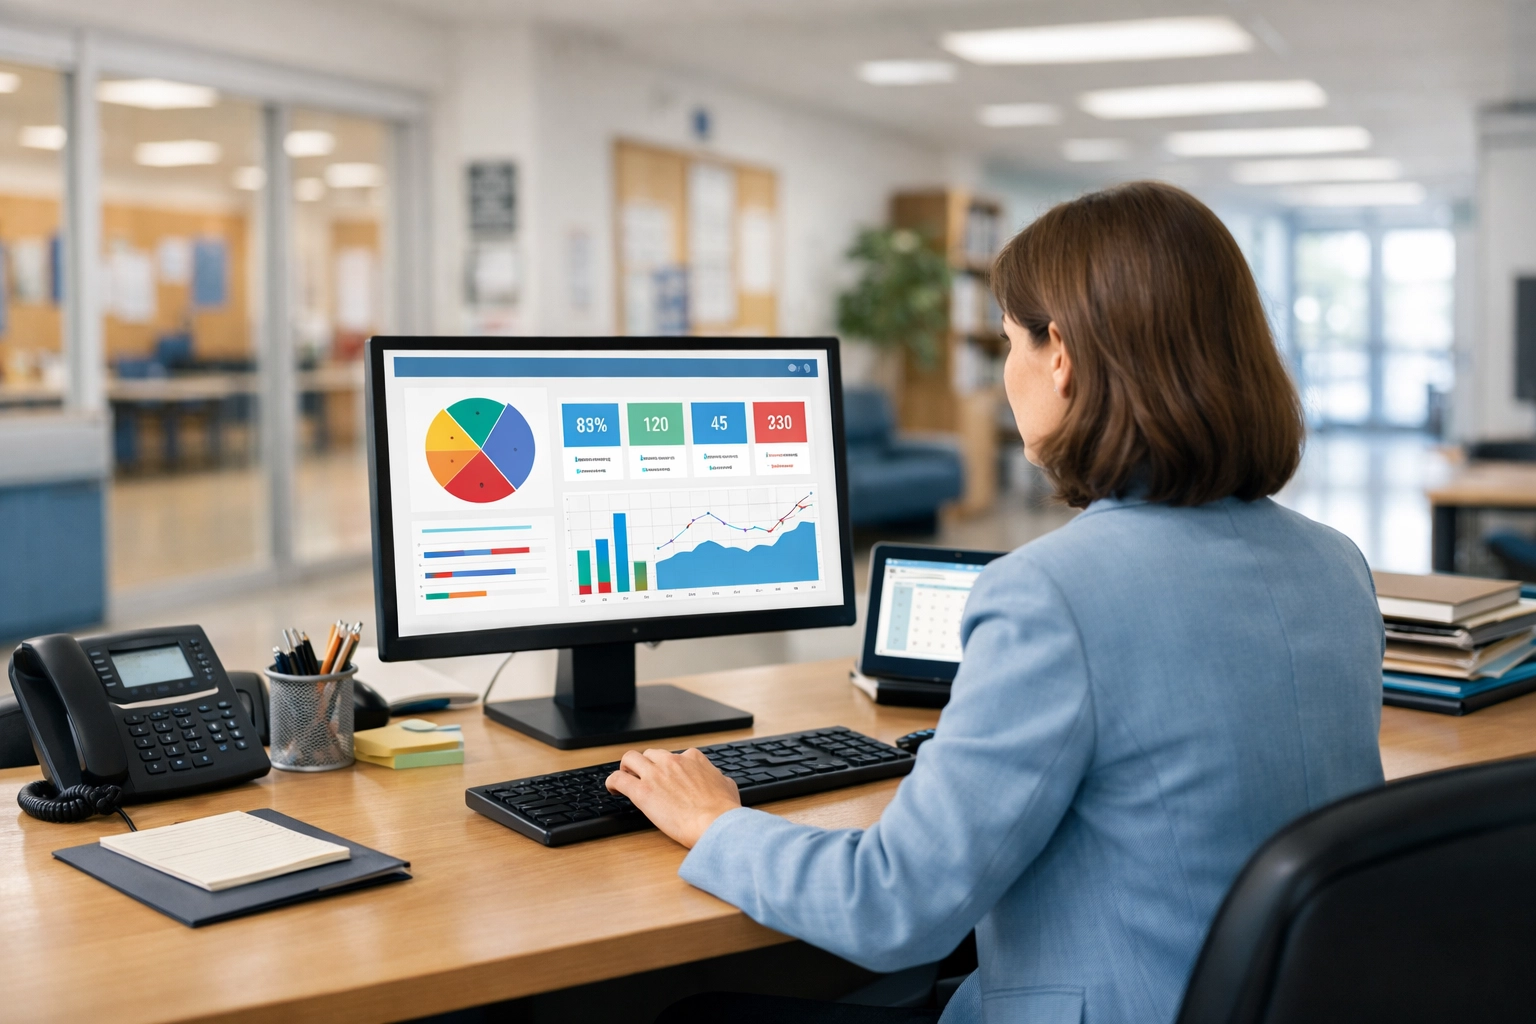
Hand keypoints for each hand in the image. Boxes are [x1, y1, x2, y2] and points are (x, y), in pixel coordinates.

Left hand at [606, 748, 741, 847]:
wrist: (716, 823)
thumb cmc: (723, 810)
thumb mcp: (727, 785)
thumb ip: (717, 778)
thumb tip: (718, 780)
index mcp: (692, 758)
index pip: (674, 756)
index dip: (668, 767)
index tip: (666, 777)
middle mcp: (672, 761)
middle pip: (650, 754)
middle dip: (646, 764)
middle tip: (643, 778)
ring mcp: (656, 774)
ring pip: (630, 759)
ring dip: (626, 768)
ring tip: (626, 780)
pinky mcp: (642, 791)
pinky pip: (618, 779)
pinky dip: (612, 782)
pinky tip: (613, 790)